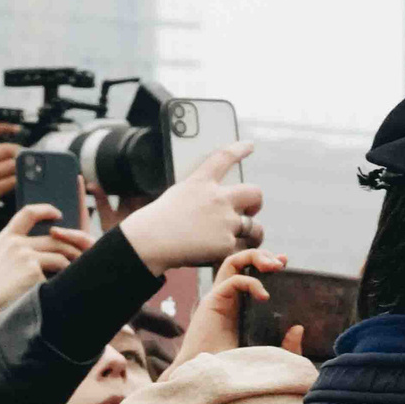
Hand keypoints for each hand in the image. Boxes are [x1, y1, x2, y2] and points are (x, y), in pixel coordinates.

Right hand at [0, 120, 24, 226]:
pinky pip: (11, 181)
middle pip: (4, 148)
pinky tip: (22, 182)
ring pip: (11, 164)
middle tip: (26, 156)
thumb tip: (3, 153)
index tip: (16, 129)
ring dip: (22, 167)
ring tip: (26, 170)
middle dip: (19, 151)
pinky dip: (20, 180)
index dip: (3, 126)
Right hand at [0, 204, 88, 331]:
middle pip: (54, 239)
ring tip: (70, 276)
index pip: (28, 213)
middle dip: (71, 247)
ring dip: (69, 266)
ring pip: (60, 256)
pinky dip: (57, 284)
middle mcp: (16, 243)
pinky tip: (53, 291)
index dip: (46, 210)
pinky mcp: (33, 272)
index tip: (57, 214)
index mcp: (5, 238)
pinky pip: (56, 275)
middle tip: (79, 255)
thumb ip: (14, 251)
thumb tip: (47, 249)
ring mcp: (25, 256)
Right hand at [117, 143, 262, 272]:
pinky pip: (238, 249)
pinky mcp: (225, 243)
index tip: (249, 145)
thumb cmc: (154, 224)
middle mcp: (218, 198)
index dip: (239, 150)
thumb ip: (196, 197)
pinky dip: (231, 255)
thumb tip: (206, 206)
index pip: (224, 158)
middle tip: (250, 211)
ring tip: (245, 241)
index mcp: (201, 183)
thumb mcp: (175, 197)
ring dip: (252, 233)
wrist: (149, 242)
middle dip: (255, 204)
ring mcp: (224, 220)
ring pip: (253, 227)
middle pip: (253, 193)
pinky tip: (220, 258)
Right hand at [172, 248, 294, 369]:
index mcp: (238, 307)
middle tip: (282, 263)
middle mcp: (227, 299)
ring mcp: (219, 299)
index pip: (250, 273)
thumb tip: (298, 329)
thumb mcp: (271, 357)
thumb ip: (287, 347)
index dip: (267, 263)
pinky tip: (264, 295)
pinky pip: (232, 280)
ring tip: (274, 266)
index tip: (286, 264)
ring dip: (254, 256)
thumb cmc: (237, 372)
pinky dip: (251, 282)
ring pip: (232, 262)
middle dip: (262, 255)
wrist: (213, 382)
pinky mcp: (212, 302)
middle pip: (240, 262)